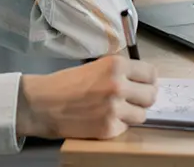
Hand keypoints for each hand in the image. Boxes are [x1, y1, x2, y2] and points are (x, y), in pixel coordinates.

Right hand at [15, 55, 158, 139]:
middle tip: (133, 99)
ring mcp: (114, 109)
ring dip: (132, 113)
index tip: (144, 84)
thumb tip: (142, 81)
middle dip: (143, 98)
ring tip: (115, 110)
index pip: (151, 74)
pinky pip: (126, 128)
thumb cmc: (65, 83)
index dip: (148, 80)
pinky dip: (117, 125)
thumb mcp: (96, 66)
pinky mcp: (108, 128)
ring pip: (142, 115)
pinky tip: (102, 118)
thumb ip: (119, 72)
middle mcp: (118, 86)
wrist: (42, 103)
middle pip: (151, 96)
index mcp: (116, 66)